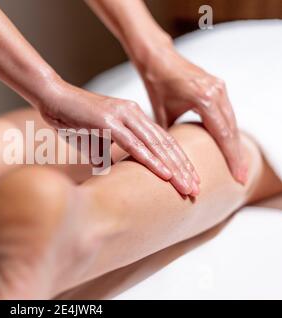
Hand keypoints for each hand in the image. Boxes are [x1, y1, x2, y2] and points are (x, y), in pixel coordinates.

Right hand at [38, 81, 199, 195]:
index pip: (163, 141)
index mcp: (134, 116)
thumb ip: (108, 153)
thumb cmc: (73, 119)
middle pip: (166, 144)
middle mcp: (133, 114)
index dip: (179, 162)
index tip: (190, 180)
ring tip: (188, 187)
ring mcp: (122, 116)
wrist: (52, 98)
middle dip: (184, 169)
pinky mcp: (108, 122)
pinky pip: (134, 144)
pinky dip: (151, 160)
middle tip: (197, 190)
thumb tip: (110, 169)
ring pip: (156, 145)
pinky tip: (165, 174)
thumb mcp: (97, 139)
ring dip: (174, 168)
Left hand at [141, 47, 246, 183]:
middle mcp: (217, 91)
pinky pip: (226, 113)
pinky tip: (228, 146)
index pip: (222, 134)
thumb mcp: (162, 113)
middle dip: (237, 156)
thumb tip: (170, 160)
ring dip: (234, 144)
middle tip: (241, 179)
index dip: (231, 158)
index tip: (237, 177)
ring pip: (232, 122)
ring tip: (237, 167)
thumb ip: (170, 136)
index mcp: (204, 98)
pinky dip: (228, 131)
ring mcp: (220, 88)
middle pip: (232, 130)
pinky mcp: (218, 87)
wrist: (158, 58)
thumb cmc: (156, 84)